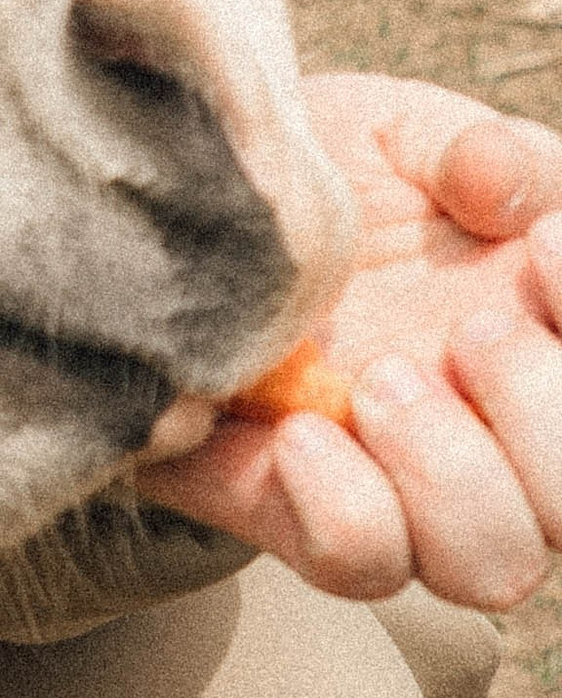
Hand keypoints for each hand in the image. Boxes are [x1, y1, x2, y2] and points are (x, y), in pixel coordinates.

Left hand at [138, 73, 561, 608]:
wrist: (172, 202)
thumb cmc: (319, 171)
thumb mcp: (401, 130)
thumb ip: (477, 153)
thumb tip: (507, 194)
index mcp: (547, 342)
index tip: (537, 246)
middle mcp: (496, 435)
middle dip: (548, 416)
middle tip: (470, 329)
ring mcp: (402, 488)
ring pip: (492, 565)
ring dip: (453, 476)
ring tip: (380, 381)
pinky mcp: (293, 510)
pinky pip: (358, 567)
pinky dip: (345, 508)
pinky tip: (300, 429)